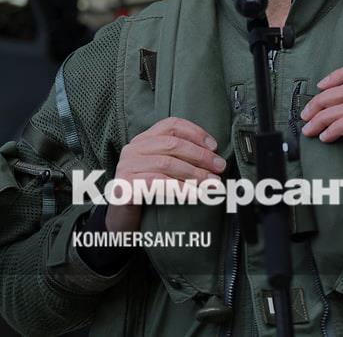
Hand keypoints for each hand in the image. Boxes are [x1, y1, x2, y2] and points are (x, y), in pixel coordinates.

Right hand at [105, 118, 224, 231]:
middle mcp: (133, 149)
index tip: (214, 147)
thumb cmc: (150, 190)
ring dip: (194, 173)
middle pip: (172, 144)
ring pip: (166, 164)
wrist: (123, 218)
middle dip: (200, 156)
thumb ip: (181, 157)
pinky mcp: (125, 185)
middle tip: (220, 166)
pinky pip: (157, 183)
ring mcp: (126, 166)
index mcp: (144, 139)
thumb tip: (214, 155)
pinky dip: (180, 188)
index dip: (195, 132)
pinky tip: (195, 194)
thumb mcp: (164, 169)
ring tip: (212, 183)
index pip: (171, 125)